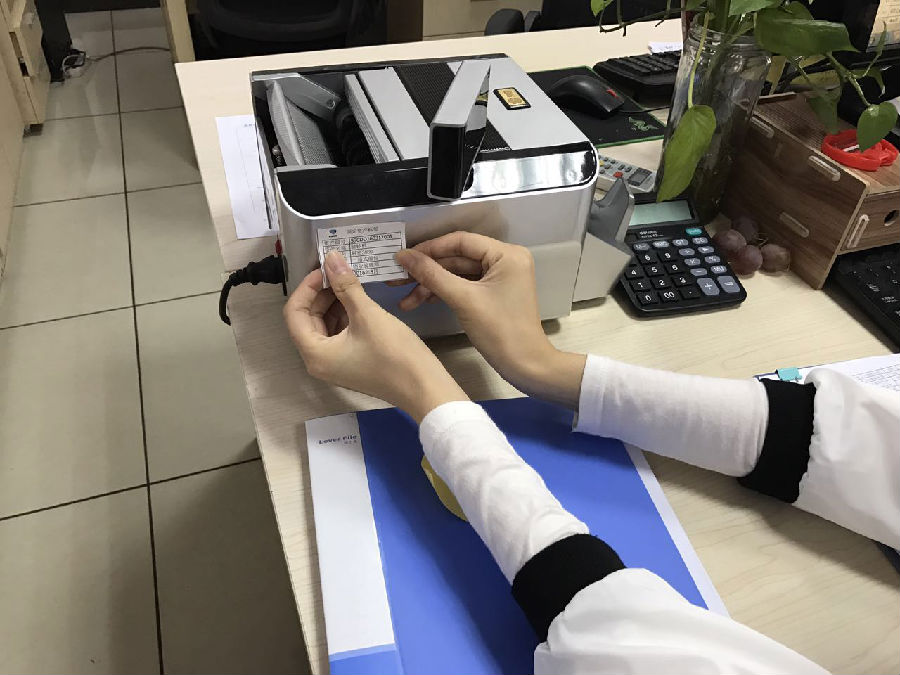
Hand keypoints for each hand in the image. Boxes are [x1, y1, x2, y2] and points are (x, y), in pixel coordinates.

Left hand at [284, 251, 467, 422]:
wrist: (424, 387)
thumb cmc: (394, 353)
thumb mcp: (368, 314)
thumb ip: (346, 285)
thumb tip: (331, 258)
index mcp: (314, 353)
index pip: (294, 312)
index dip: (307, 287)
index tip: (326, 268)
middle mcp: (317, 361)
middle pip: (306, 319)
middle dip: (320, 294)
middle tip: (338, 272)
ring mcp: (333, 364)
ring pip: (322, 326)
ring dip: (332, 303)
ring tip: (348, 282)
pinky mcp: (349, 363)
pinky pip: (337, 334)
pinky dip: (343, 315)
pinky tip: (357, 300)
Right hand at [394, 232, 585, 408]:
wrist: (525, 366)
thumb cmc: (500, 331)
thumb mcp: (463, 299)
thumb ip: (431, 275)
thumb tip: (403, 256)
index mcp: (506, 254)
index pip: (460, 242)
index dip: (429, 249)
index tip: (402, 259)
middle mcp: (505, 260)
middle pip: (457, 257)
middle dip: (426, 271)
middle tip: (396, 280)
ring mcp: (500, 277)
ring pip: (457, 273)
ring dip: (431, 285)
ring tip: (404, 300)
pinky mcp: (493, 293)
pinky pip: (464, 285)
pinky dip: (443, 293)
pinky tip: (419, 302)